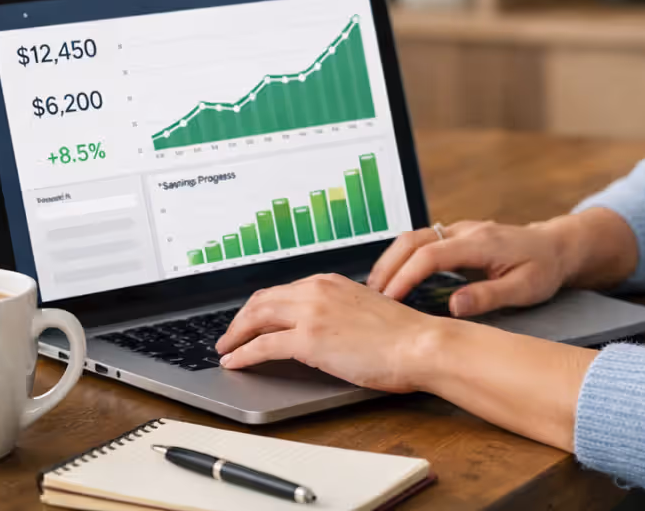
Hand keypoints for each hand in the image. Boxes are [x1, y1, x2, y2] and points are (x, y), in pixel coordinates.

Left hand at [214, 273, 440, 392]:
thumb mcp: (366, 309)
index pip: (283, 290)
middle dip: (240, 319)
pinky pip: (262, 346)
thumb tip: (324, 327)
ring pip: (256, 318)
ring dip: (235, 335)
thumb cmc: (403, 335)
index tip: (252, 319)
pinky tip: (235, 362)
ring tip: (226, 349)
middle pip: (262, 300)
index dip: (261, 307)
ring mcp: (311, 313)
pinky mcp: (308, 340)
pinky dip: (242, 354)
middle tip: (230, 335)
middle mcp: (317, 290)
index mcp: (331, 281)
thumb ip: (340, 310)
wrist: (418, 344)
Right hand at [366, 220, 567, 317]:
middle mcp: (465, 230)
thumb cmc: (543, 269)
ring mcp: (459, 229)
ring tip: (376, 291)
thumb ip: (489, 296)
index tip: (390, 300)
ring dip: (391, 261)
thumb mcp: (524, 289)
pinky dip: (402, 258)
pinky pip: (421, 240)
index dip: (406, 277)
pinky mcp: (456, 235)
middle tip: (371, 297)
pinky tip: (394, 279)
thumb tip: (453, 306)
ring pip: (413, 237)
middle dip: (388, 266)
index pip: (430, 254)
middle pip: (413, 240)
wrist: (556, 246)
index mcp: (480, 242)